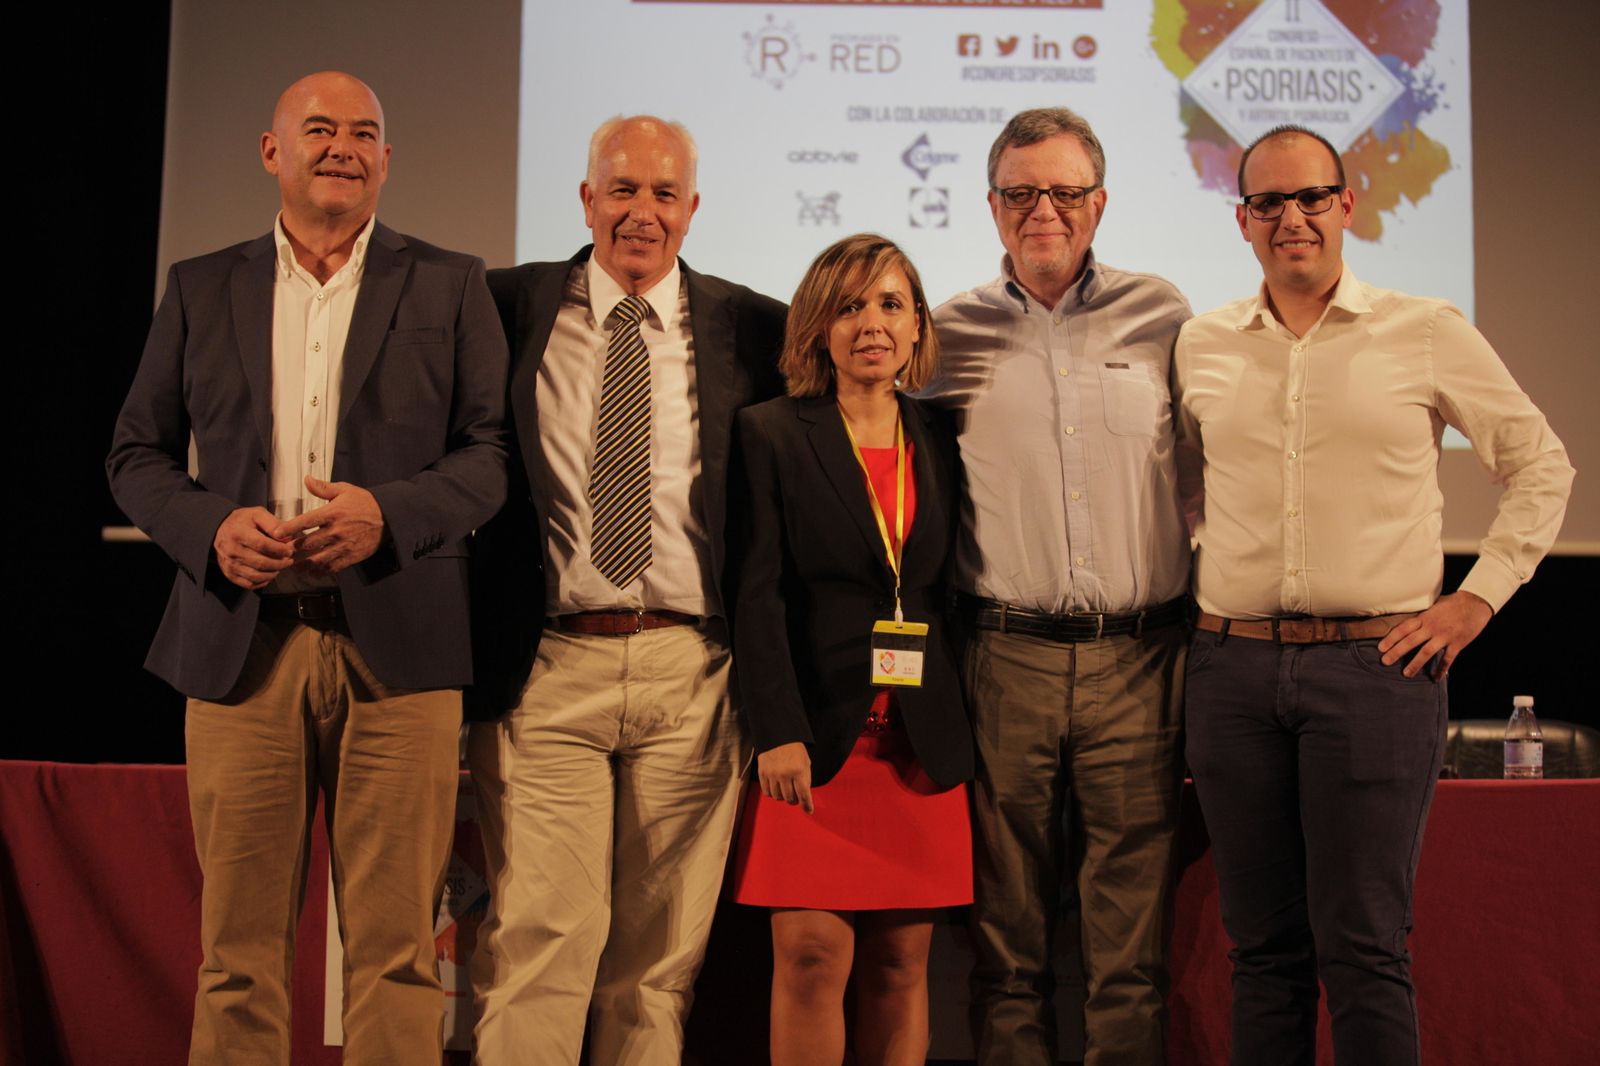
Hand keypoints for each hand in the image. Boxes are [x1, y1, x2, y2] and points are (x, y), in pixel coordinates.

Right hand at [212, 507, 294, 589]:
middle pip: (261, 563)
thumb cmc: (243, 522)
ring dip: (273, 573)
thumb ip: (274, 524)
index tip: (289, 550)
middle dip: (280, 563)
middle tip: (289, 560)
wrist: (220, 530)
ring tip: (281, 566)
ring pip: (256, 576)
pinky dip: (263, 582)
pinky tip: (270, 574)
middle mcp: (231, 550)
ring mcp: (229, 564)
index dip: (279, 550)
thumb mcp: (258, 514)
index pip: (262, 545)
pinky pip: (249, 584)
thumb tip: (287, 537)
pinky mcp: (229, 574)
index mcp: (238, 533)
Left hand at [279, 476, 385, 575]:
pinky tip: (312, 571)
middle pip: (308, 543)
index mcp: (333, 513)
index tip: (276, 533)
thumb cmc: (366, 503)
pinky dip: (320, 571)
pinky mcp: (351, 556)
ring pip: (317, 559)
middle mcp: (336, 531)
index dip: (289, 528)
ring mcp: (344, 545)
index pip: (305, 521)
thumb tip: (307, 480)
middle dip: (293, 548)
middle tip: (282, 551)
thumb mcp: (345, 490)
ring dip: (303, 563)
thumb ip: (323, 487)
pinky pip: (332, 567)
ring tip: (293, 565)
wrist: (389, 518)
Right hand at [758, 742, 813, 813]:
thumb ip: (806, 780)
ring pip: (777, 797)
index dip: (807, 805)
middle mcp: (785, 774)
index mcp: (798, 770)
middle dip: (794, 800)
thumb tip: (804, 797)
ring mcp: (772, 774)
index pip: (803, 794)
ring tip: (786, 791)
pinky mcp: (762, 773)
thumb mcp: (806, 762)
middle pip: (790, 798)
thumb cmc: (795, 750)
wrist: (778, 735)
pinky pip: (767, 792)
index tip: (809, 811)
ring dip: (783, 797)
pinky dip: (772, 793)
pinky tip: (776, 788)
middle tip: (796, 797)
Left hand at [1378, 591, 1492, 679]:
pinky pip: (1447, 659)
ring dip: (1415, 664)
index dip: (1391, 638)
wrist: (1476, 603)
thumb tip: (1407, 622)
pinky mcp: (1458, 643)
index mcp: (1424, 617)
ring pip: (1426, 652)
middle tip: (1385, 662)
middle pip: (1410, 641)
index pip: (1403, 628)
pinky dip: (1441, 669)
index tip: (1381, 648)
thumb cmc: (1453, 603)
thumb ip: (1422, 616)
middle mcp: (1432, 627)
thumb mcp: (1433, 605)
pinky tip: (1435, 677)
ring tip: (1406, 674)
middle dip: (1396, 652)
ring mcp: (1445, 636)